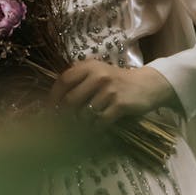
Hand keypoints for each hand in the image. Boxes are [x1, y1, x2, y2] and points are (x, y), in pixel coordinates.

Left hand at [50, 60, 179, 123]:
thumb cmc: (116, 81)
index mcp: (88, 66)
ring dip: (82, 124)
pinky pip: (100, 121)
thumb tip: (55, 103)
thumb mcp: (97, 74)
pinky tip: (98, 127)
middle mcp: (97, 75)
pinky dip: (96, 128)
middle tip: (64, 125)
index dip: (53, 97)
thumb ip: (78, 82)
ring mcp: (109, 90)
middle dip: (65, 116)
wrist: (147, 84)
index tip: (49, 111)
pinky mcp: (120, 103)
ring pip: (85, 114)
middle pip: (71, 100)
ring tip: (84, 125)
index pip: (63, 81)